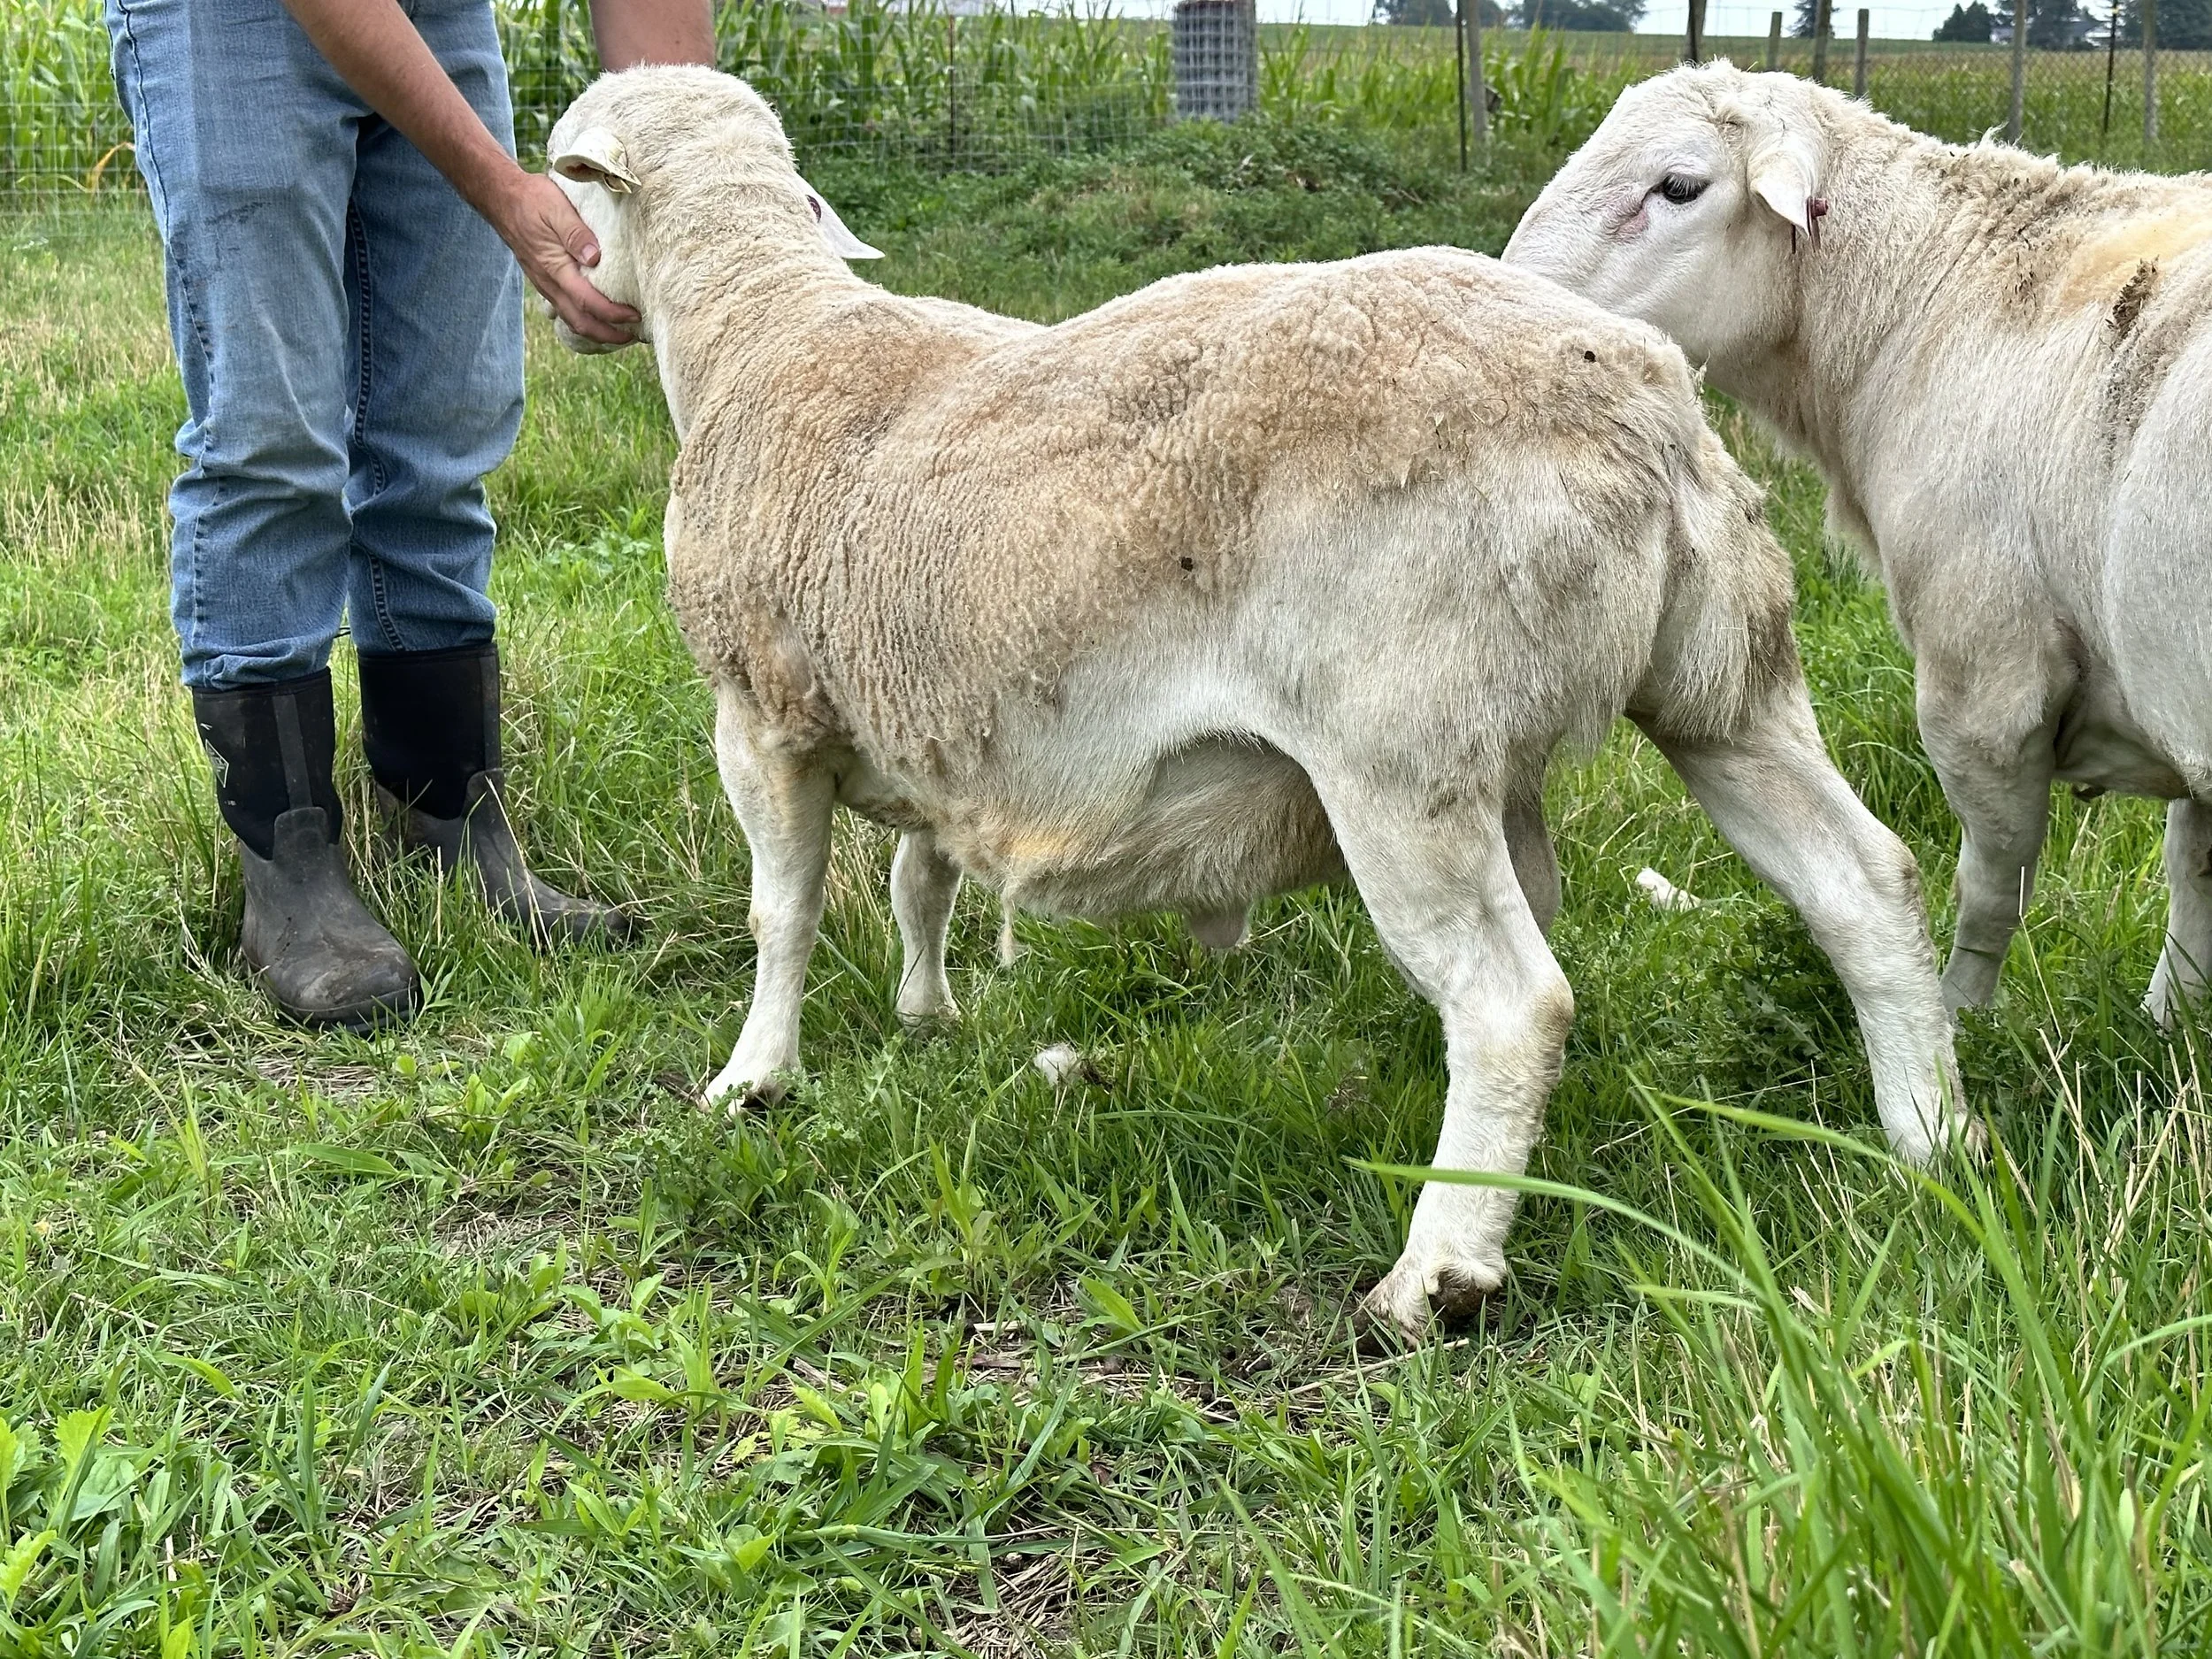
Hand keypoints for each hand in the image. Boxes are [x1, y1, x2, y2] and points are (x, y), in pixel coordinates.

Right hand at [487, 170, 638, 344]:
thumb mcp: (557, 208)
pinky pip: (566, 310)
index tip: (635, 315)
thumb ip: (576, 234)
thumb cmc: (532, 199)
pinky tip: (599, 316)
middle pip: (580, 323)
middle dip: (608, 335)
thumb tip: (595, 258)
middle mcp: (548, 283)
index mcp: (554, 268)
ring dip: (597, 331)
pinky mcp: (545, 281)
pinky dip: (585, 319)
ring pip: (572, 319)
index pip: (587, 302)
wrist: (501, 197)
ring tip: (621, 332)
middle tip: (635, 336)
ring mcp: (545, 284)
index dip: (613, 314)